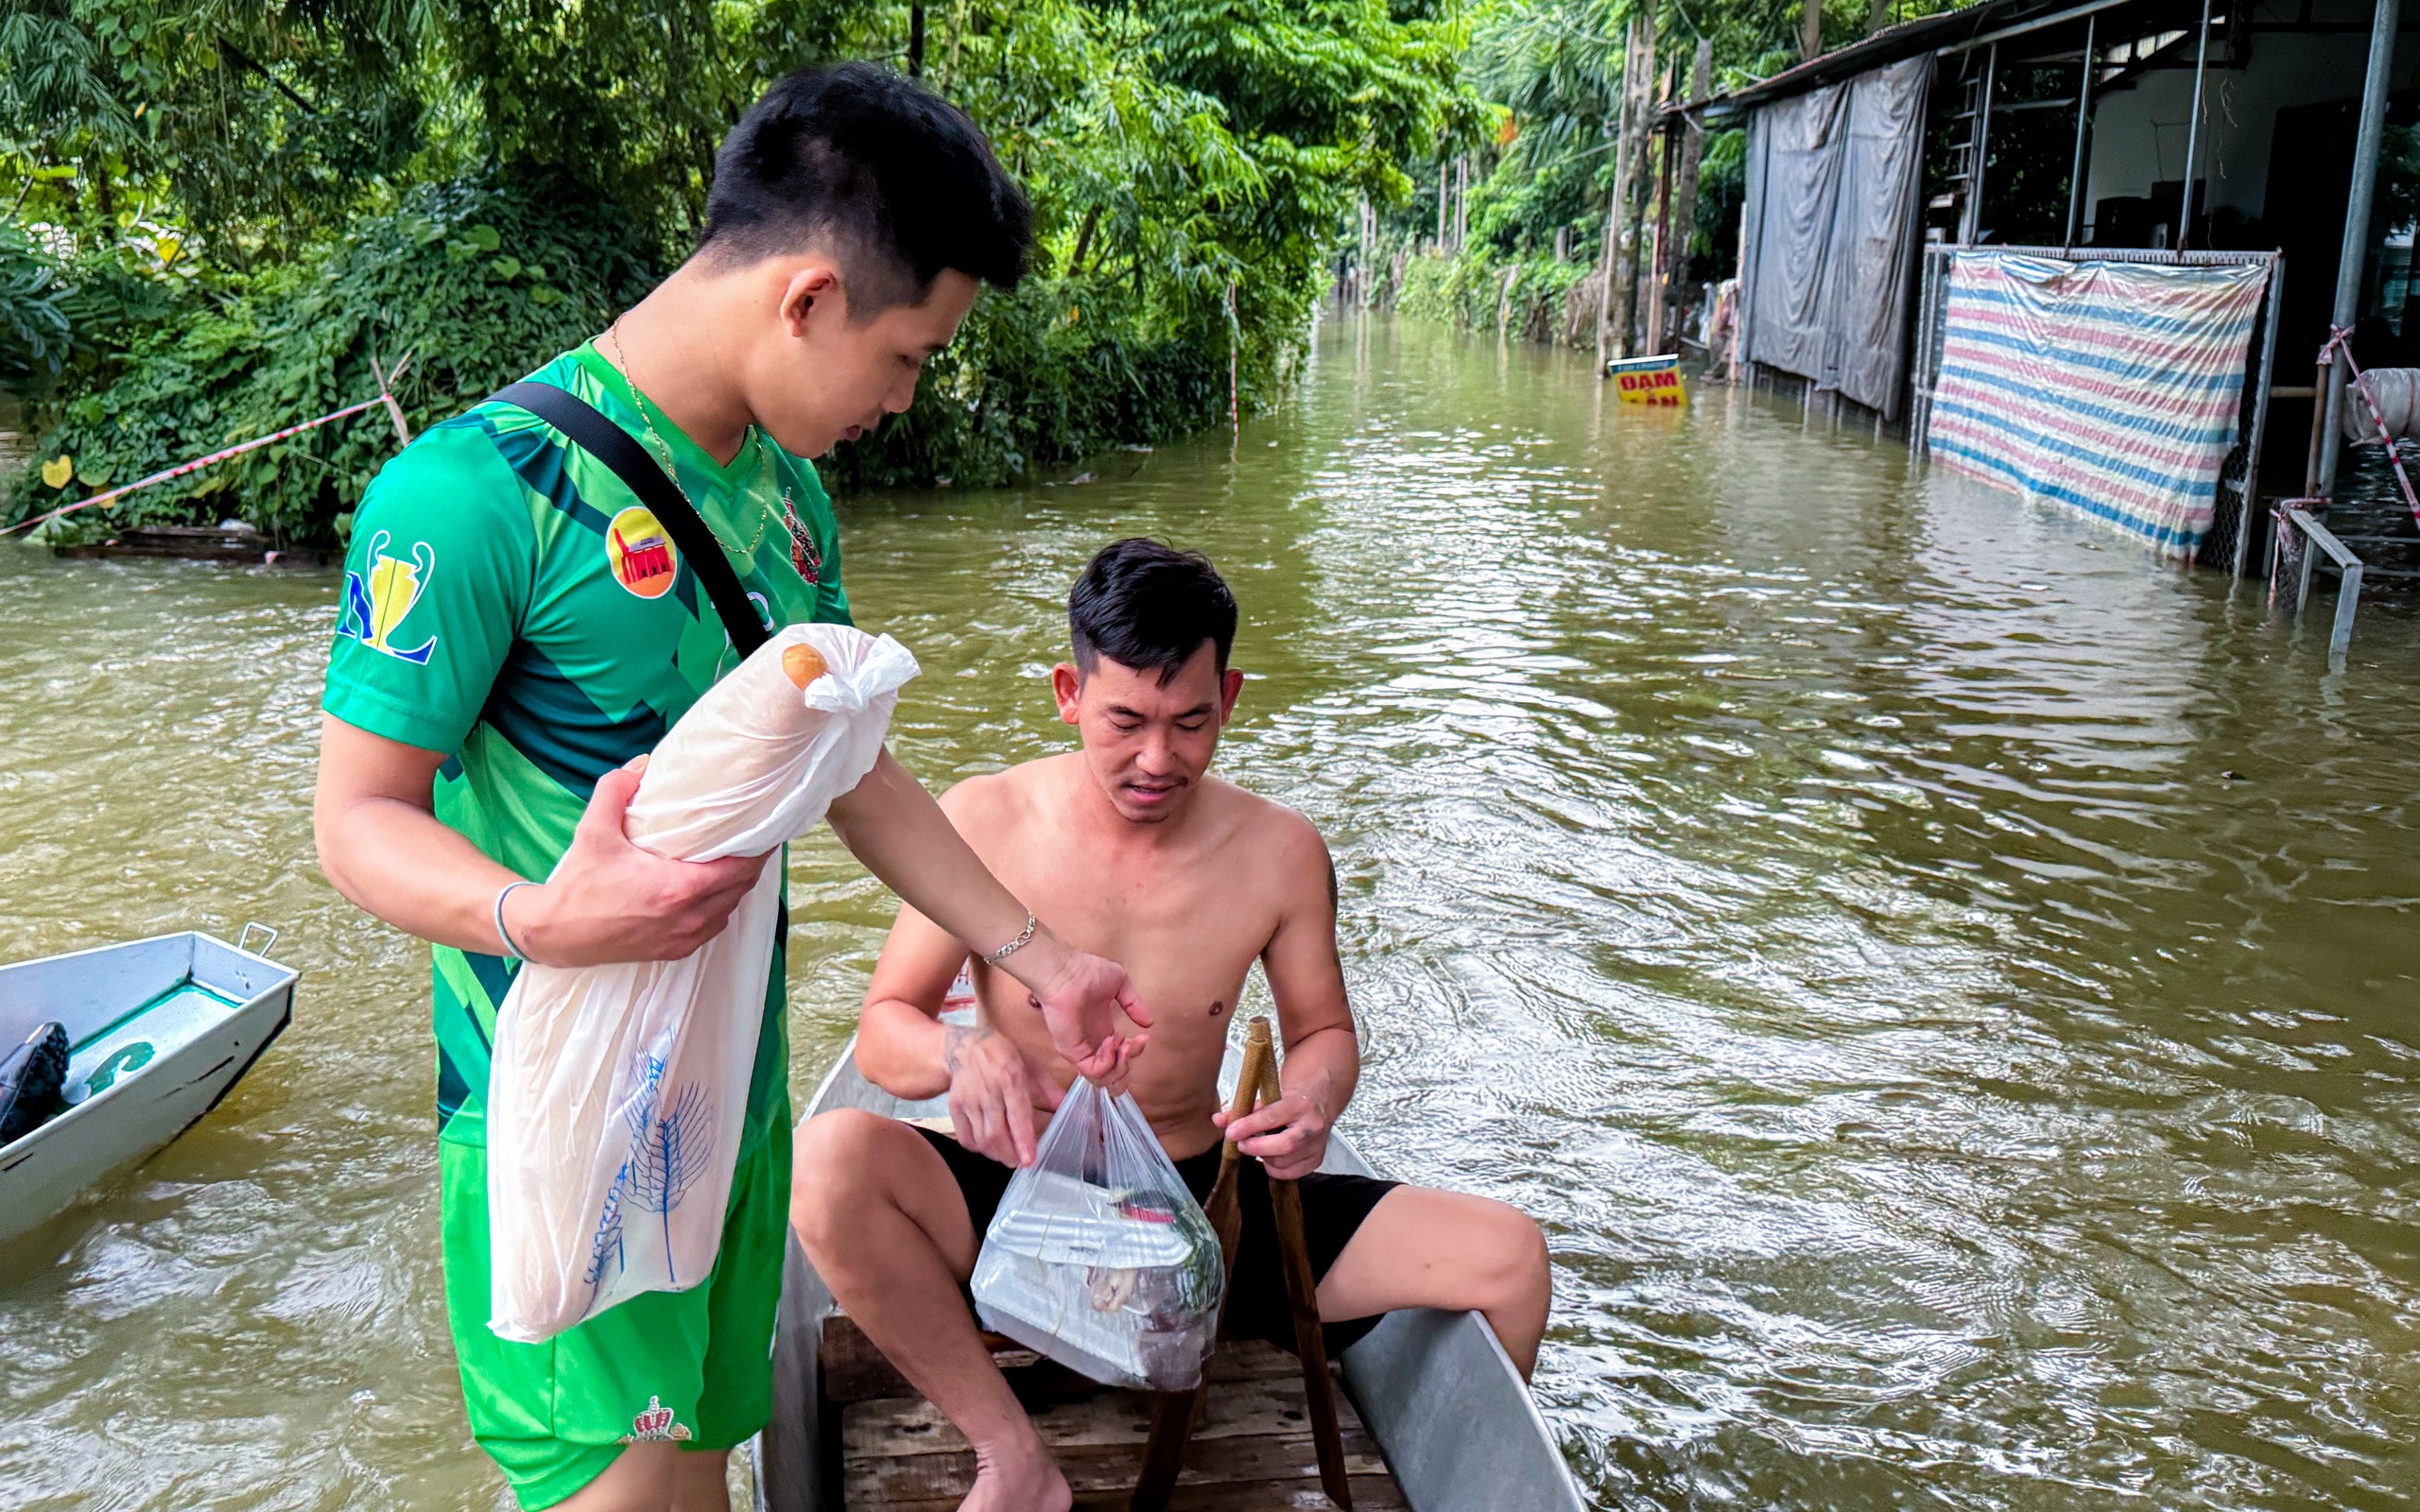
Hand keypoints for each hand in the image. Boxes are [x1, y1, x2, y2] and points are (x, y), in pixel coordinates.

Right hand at [511, 758, 772, 966]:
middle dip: (751, 863)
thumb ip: (616, 789)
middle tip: (752, 839)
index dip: (759, 849)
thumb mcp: (593, 829)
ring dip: (736, 886)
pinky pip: (712, 926)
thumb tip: (642, 764)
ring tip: (734, 860)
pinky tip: (710, 890)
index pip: (741, 868)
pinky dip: (719, 907)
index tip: (767, 829)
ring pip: (729, 909)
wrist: (555, 934)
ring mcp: (684, 938)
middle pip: (742, 887)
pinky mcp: (674, 950)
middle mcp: (690, 917)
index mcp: (680, 888)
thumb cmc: (578, 885)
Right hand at [943, 1023, 1061, 1166]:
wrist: (967, 1044)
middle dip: (1010, 1155)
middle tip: (1019, 1163)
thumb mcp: (1031, 1064)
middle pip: (996, 1134)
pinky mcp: (955, 1106)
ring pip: (981, 1139)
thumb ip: (1049, 1089)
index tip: (1030, 1160)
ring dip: (996, 1154)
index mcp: (1010, 1078)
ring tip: (1007, 1156)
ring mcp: (969, 1100)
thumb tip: (1065, 1108)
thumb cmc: (1003, 1054)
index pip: (1018, 1116)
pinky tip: (988, 1147)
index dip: (1023, 1141)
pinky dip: (977, 1148)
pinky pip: (965, 1137)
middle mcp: (988, 1091)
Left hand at [1013, 936, 1151, 1084]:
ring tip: (1123, 1044)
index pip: (1120, 1056)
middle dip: (1130, 1063)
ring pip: (1105, 1079)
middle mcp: (1092, 1044)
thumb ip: (1135, 1005)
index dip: (1134, 1052)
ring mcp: (1081, 1050)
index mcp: (1102, 1031)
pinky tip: (1111, 1041)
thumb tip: (1149, 1023)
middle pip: (1114, 1072)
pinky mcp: (1072, 1052)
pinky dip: (1108, 1062)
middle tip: (1133, 1044)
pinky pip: (1094, 1072)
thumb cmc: (1087, 971)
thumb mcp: (1121, 985)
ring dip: (1121, 1065)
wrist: (1066, 971)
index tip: (1142, 1036)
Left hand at [1216, 1090, 1331, 1181]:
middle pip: (1284, 1145)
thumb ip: (1242, 1109)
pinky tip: (1271, 1157)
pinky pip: (1291, 1174)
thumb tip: (1218, 1120)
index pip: (1272, 1117)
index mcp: (1300, 1104)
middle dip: (1257, 1148)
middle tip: (1242, 1144)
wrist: (1319, 1101)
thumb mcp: (1267, 1098)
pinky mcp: (1316, 1159)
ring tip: (1259, 1146)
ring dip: (1265, 1158)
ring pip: (1284, 1162)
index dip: (1249, 1126)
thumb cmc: (1290, 1099)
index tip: (1231, 1132)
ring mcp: (1317, 1145)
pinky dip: (1275, 1168)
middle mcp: (1312, 1126)